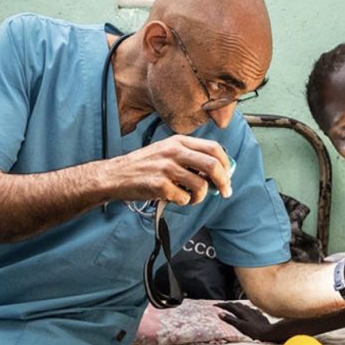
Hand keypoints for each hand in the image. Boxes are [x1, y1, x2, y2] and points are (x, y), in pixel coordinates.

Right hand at [104, 135, 231, 204]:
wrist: (116, 175)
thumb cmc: (144, 166)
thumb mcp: (167, 151)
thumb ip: (190, 157)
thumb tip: (218, 172)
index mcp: (179, 141)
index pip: (214, 148)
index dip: (226, 164)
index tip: (228, 176)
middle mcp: (174, 152)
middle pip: (212, 166)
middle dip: (224, 182)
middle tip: (225, 192)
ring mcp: (166, 168)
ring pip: (200, 186)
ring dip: (201, 197)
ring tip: (192, 198)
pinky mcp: (159, 185)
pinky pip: (184, 198)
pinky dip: (184, 202)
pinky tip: (175, 198)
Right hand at [216, 302, 284, 342]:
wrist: (269, 332)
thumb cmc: (254, 331)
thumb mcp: (240, 326)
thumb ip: (230, 320)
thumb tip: (220, 313)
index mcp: (242, 312)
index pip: (229, 306)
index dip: (221, 305)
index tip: (215, 305)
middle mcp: (247, 309)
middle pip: (235, 304)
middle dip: (227, 304)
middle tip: (221, 305)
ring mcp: (253, 311)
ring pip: (242, 306)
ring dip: (235, 305)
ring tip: (232, 307)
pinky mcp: (258, 314)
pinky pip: (249, 309)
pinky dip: (244, 309)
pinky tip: (246, 311)